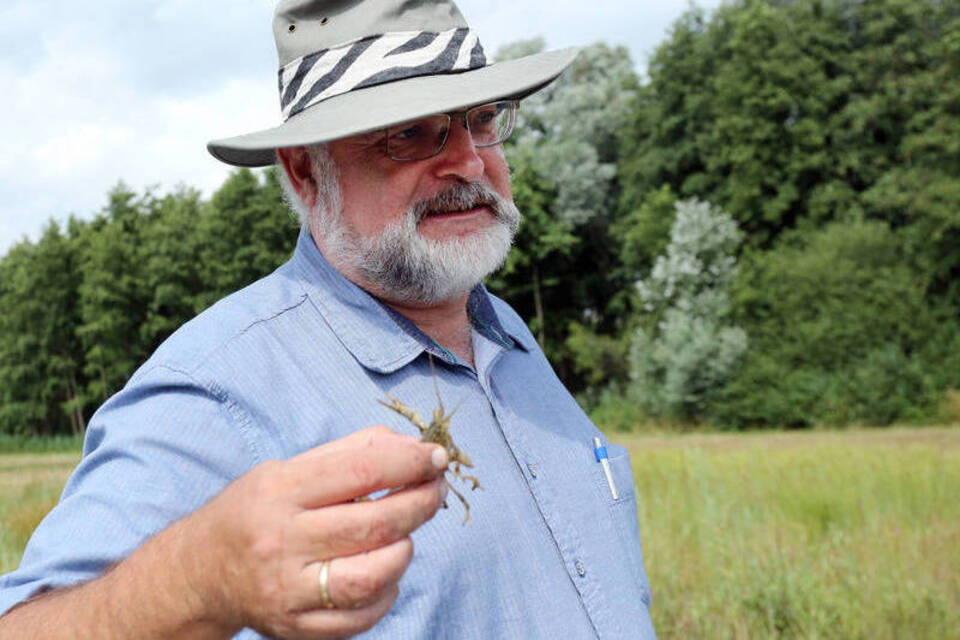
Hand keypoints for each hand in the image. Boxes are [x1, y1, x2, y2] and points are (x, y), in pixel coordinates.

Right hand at [190, 425, 448, 638]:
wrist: (202, 572)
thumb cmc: (258, 509)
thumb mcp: (291, 467)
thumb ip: (353, 452)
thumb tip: (412, 446)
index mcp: (278, 491)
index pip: (360, 471)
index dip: (408, 462)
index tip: (435, 457)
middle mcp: (279, 541)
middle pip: (373, 525)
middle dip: (419, 503)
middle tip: (436, 490)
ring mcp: (286, 591)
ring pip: (370, 576)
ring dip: (404, 550)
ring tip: (406, 533)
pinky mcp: (295, 628)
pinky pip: (360, 617)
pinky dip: (387, 592)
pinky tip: (386, 570)